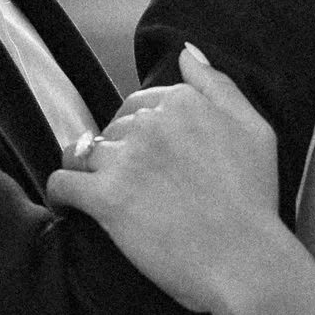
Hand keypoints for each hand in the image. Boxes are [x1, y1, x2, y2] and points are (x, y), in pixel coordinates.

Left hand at [47, 45, 292, 314]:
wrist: (246, 260)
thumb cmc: (255, 200)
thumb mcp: (255, 128)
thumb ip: (218, 85)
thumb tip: (187, 53)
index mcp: (183, 103)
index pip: (140, 104)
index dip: (141, 132)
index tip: (152, 160)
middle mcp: (152, 124)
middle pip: (112, 129)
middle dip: (118, 152)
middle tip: (135, 185)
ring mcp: (127, 160)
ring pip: (85, 153)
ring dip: (89, 172)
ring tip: (100, 195)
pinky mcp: (106, 198)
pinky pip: (62, 184)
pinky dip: (60, 194)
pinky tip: (68, 205)